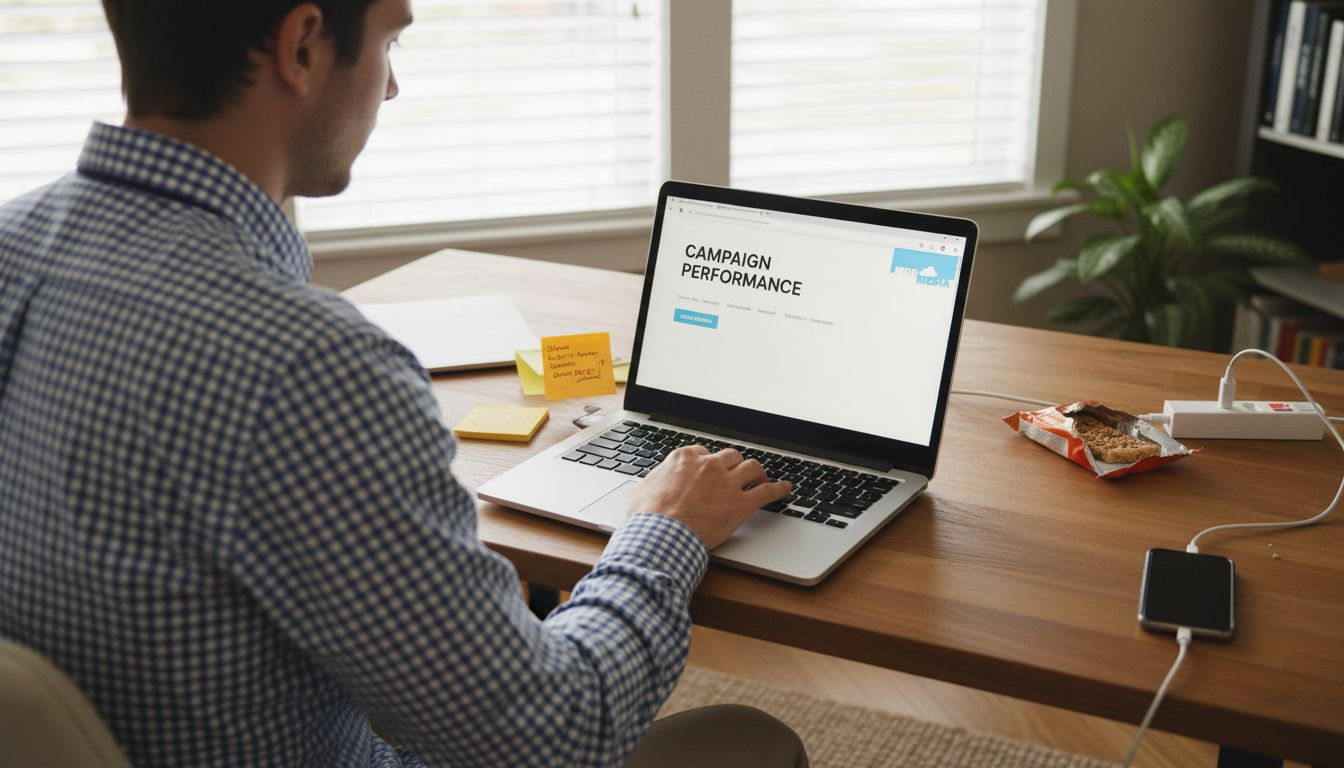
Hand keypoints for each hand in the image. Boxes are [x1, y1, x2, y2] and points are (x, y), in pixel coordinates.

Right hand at [627, 445, 791, 548]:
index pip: (703, 452)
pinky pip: (766, 491)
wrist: (660, 535)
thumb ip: (651, 483)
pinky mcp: (740, 504)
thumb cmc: (647, 517)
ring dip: (757, 472)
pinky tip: (786, 489)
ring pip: (751, 467)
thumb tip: (648, 485)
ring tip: (761, 478)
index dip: (708, 463)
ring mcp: (726, 483)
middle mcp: (708, 466)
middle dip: (734, 464)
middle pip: (731, 456)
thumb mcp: (641, 491)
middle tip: (737, 473)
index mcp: (685, 459)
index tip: (710, 470)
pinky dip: (779, 489)